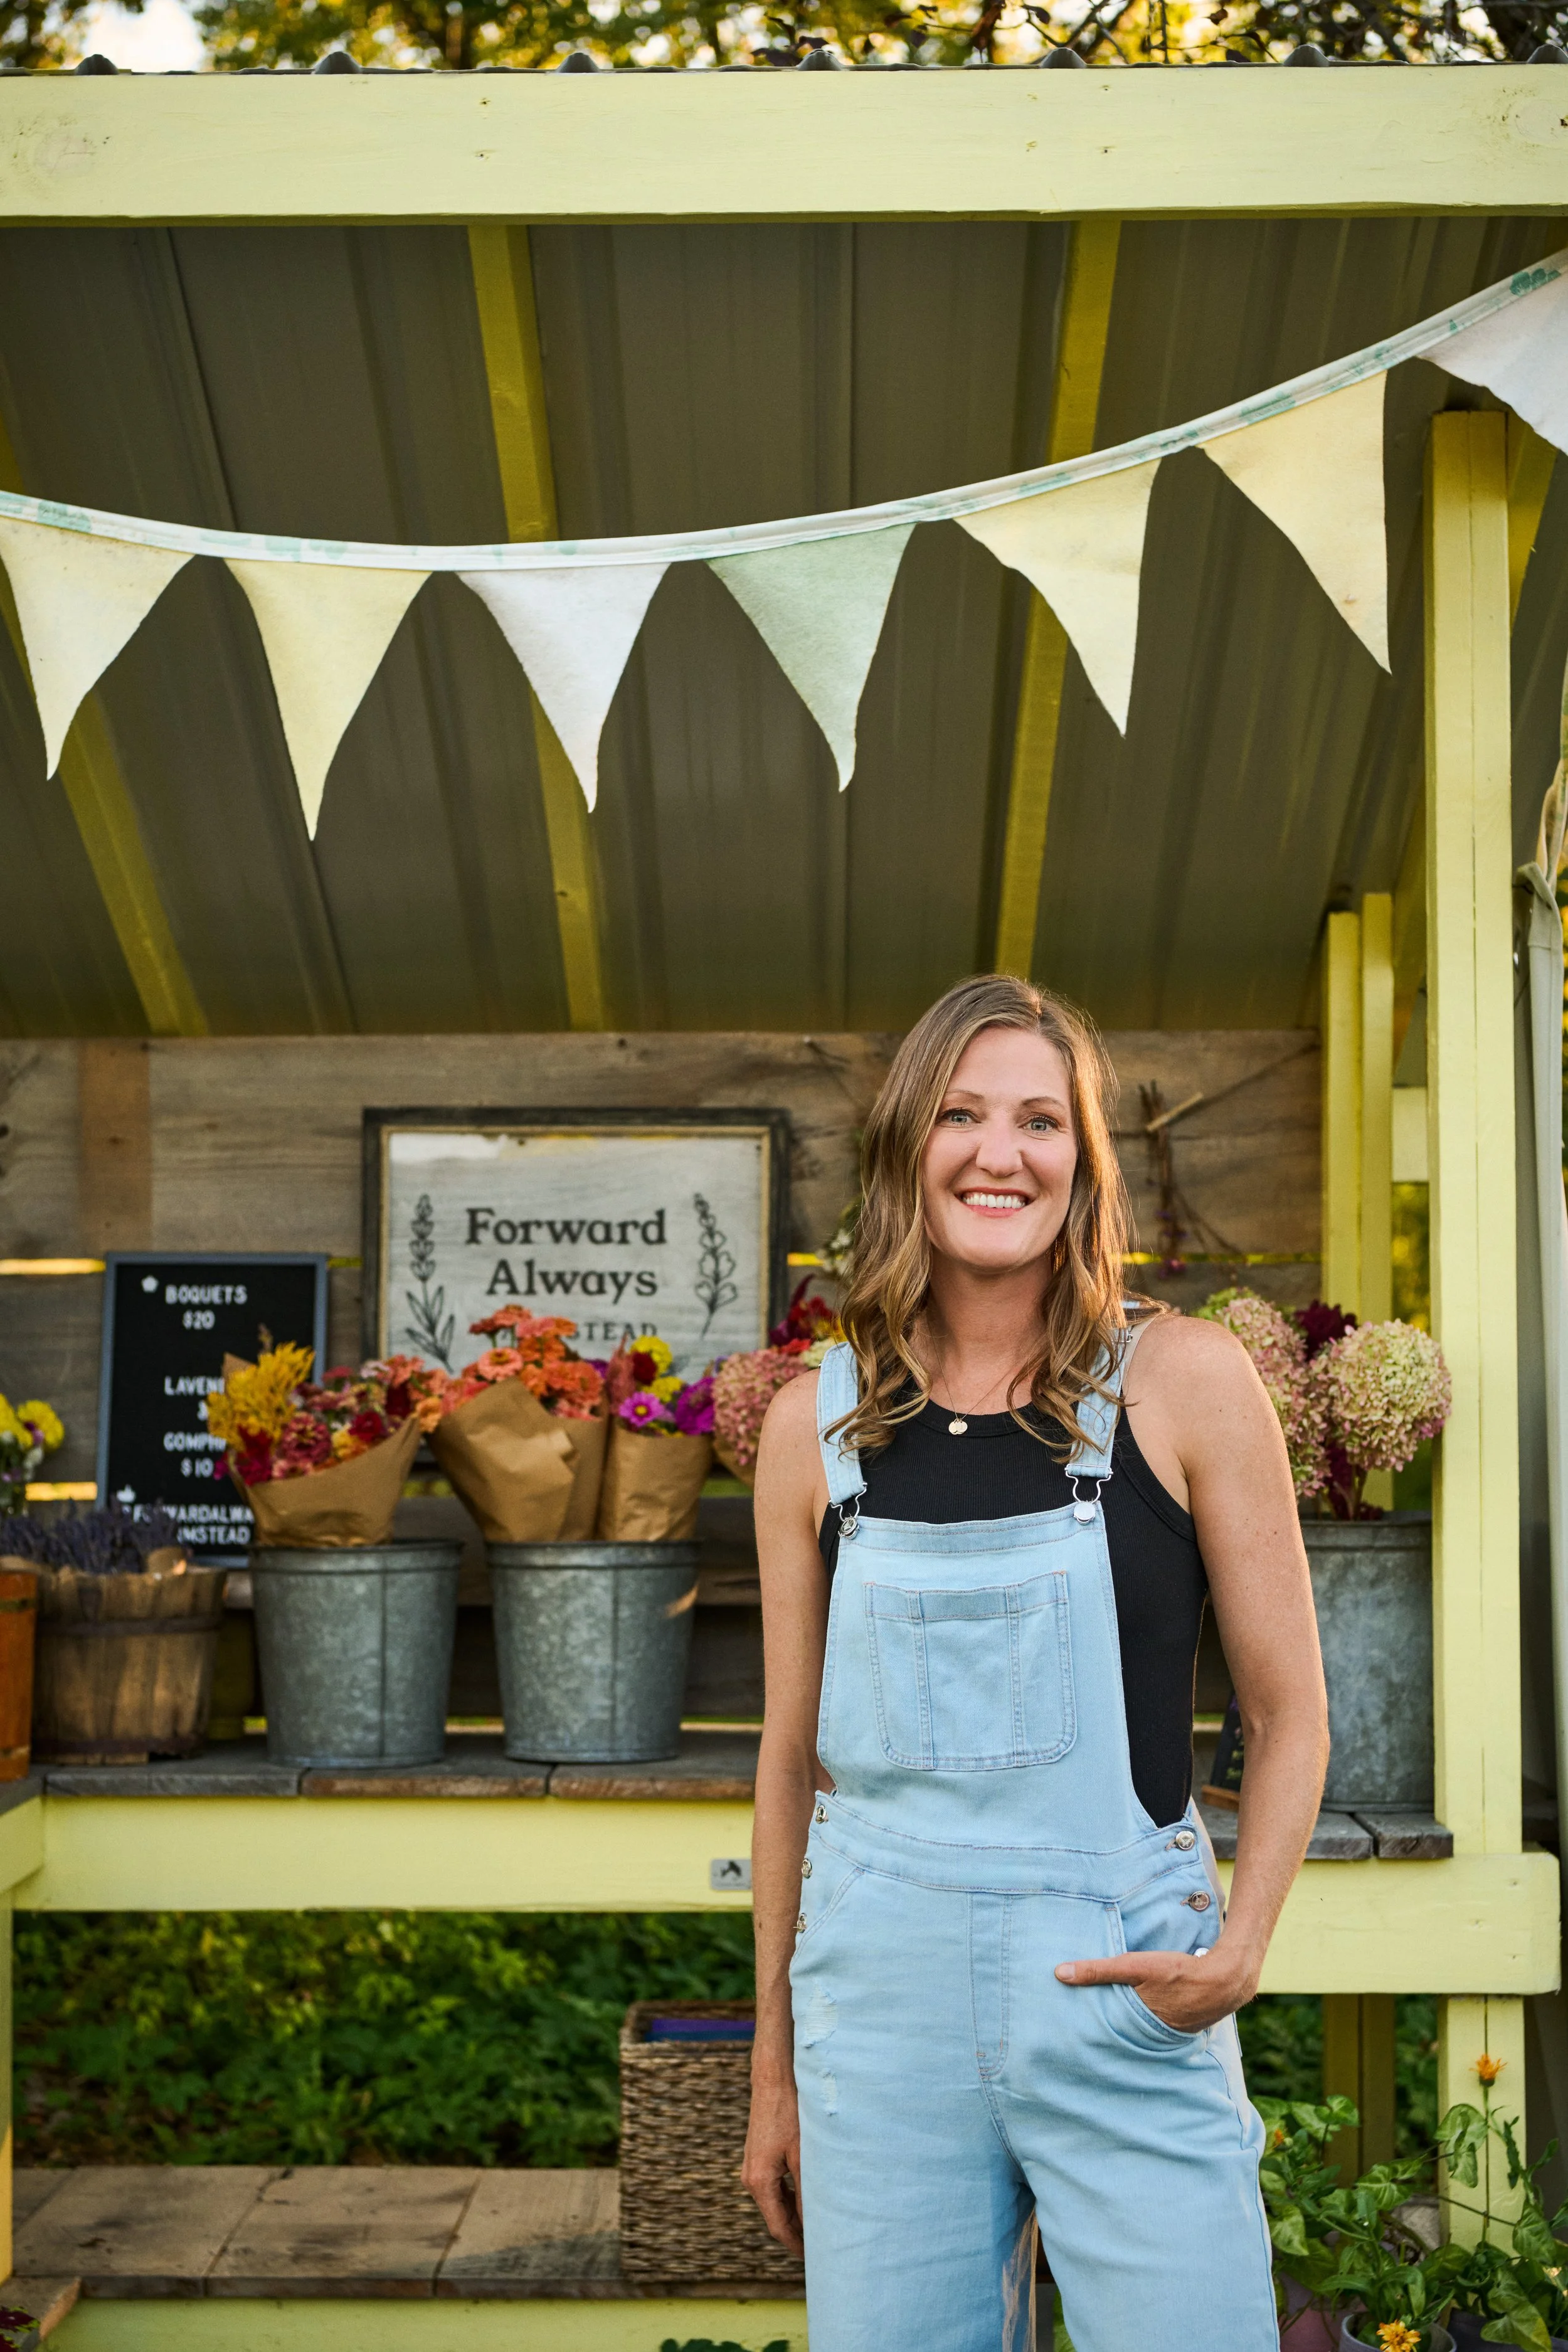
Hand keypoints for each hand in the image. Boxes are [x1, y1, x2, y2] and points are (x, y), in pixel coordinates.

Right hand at [742, 2072, 803, 2255]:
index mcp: (759, 2182)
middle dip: (796, 2234)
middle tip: (820, 2247)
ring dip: (793, 2216)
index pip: (779, 2227)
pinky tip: (805, 2200)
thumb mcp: (802, 2155)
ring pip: (774, 2203)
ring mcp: (752, 2169)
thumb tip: (816, 2221)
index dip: (796, 2245)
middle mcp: (750, 2179)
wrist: (772, 2080)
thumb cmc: (789, 2114)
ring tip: (817, 2227)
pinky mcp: (757, 2159)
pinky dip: (788, 2199)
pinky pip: (773, 2188)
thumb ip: (807, 2190)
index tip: (814, 2259)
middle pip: (775, 2217)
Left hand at [1054, 1941, 1255, 2032]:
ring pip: (1140, 2032)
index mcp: (1135, 2023)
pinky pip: (1160, 2028)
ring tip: (1112, 2028)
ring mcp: (1168, 2034)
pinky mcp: (1183, 2028)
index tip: (1067, 2033)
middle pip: (1121, 2034)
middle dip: (1106, 2034)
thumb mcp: (1135, 1966)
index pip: (1103, 2030)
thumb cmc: (1178, 1971)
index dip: (1088, 2030)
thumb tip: (1059, 1973)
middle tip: (1082, 2036)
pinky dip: (1150, 2024)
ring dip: (1129, 2029)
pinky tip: (1147, 2017)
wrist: (1225, 1980)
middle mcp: (1150, 2035)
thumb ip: (1099, 1970)